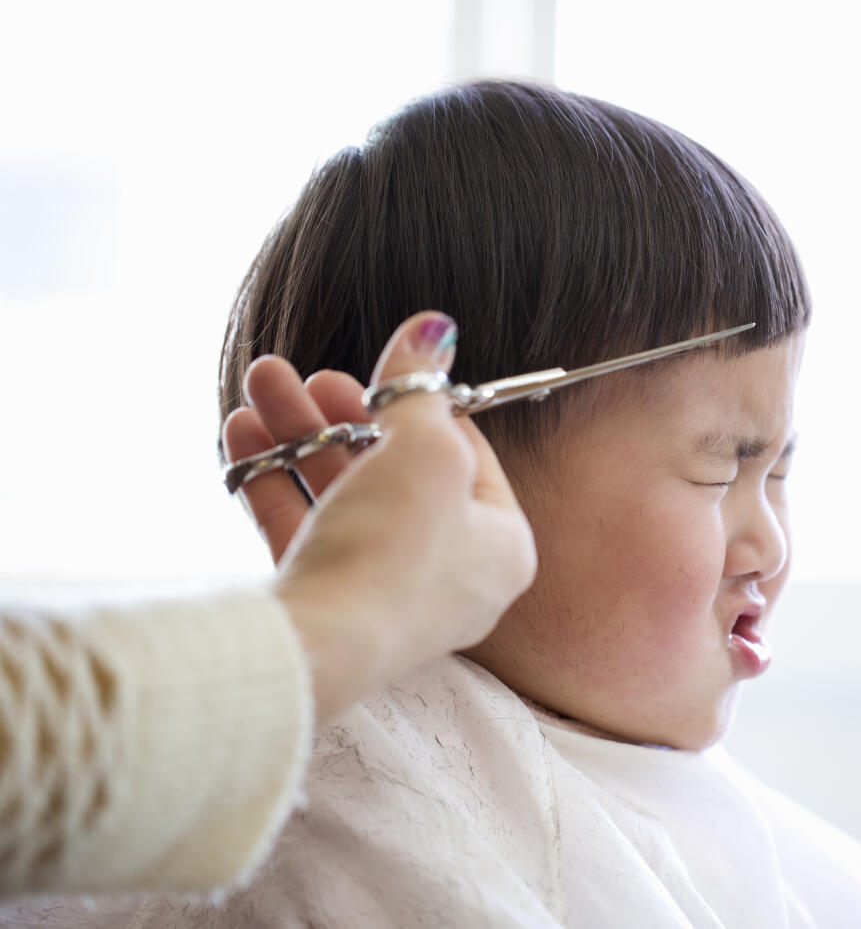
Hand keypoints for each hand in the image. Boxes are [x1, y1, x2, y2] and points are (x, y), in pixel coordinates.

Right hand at [222, 312, 536, 720]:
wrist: (319, 650)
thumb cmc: (396, 550)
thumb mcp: (426, 449)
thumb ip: (424, 388)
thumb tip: (435, 328)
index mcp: (503, 545)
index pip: (469, 455)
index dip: (424, 403)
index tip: (383, 368)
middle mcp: (453, 577)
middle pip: (397, 472)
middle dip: (341, 411)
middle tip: (306, 373)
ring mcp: (387, 596)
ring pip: (343, 496)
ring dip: (299, 433)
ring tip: (261, 383)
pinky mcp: (329, 608)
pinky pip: (305, 531)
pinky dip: (274, 479)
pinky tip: (240, 433)